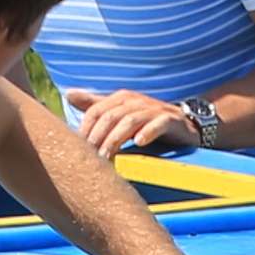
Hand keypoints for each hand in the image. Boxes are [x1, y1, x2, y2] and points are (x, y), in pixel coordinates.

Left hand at [67, 85, 194, 159]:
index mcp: (121, 98)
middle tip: (90, 159)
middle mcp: (136, 101)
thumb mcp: (120, 113)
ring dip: (116, 139)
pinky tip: (139, 143)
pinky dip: (148, 131)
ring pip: (130, 120)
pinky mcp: (172, 120)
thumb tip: (68, 94)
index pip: (96, 111)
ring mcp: (154, 109)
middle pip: (111, 116)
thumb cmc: (148, 122)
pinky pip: (159, 123)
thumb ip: (96, 106)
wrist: (185, 126)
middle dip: (98, 137)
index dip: (85, 129)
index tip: (78, 152)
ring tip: (107, 157)